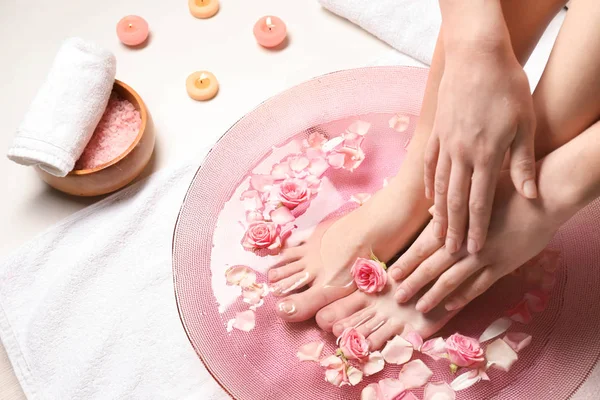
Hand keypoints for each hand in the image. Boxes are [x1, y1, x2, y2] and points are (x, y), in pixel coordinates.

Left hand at [390, 172, 562, 312]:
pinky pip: (479, 285)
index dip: (408, 261)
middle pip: (433, 266)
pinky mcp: (503, 265)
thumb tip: (432, 212)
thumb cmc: (509, 189)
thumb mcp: (476, 193)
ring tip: (420, 307)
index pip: (424, 246)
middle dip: (414, 282)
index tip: (392, 273)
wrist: (543, 197)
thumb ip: (454, 207)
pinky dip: (463, 296)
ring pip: (453, 280)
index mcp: (456, 223)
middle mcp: (466, 242)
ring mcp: (484, 256)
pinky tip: (450, 306)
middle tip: (398, 296)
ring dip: (434, 295)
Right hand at [425, 41, 536, 254]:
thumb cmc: (506, 87)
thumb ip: (522, 162)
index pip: (479, 201)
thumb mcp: (524, 124)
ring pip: (439, 186)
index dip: (477, 228)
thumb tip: (529, 195)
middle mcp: (460, 154)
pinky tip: (430, 198)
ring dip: (439, 213)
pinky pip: (430, 165)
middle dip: (454, 229)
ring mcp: (445, 143)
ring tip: (437, 234)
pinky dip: (430, 185)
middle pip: (455, 200)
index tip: (473, 250)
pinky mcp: (436, 132)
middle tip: (449, 252)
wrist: (475, 56)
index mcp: (485, 155)